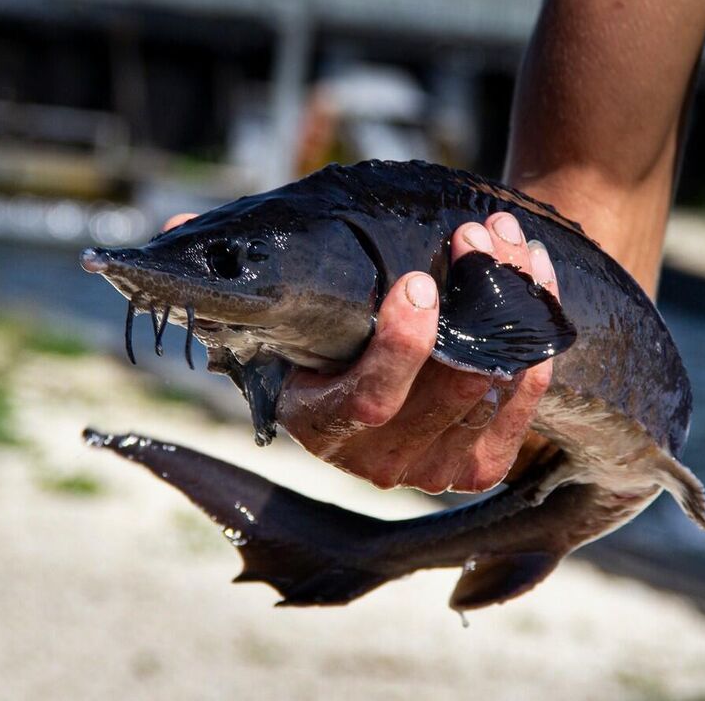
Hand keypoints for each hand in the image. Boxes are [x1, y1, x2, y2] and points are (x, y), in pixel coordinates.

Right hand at [163, 211, 558, 493]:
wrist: (418, 340)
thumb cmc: (346, 312)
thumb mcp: (296, 294)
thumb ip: (244, 271)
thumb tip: (167, 239)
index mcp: (314, 418)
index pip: (366, 398)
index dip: (400, 346)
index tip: (419, 281)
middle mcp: (373, 457)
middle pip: (440, 391)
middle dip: (470, 305)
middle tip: (477, 235)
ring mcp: (431, 468)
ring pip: (486, 387)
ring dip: (509, 306)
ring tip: (508, 241)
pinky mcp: (480, 467)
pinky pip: (520, 408)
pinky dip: (536, 344)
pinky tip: (536, 284)